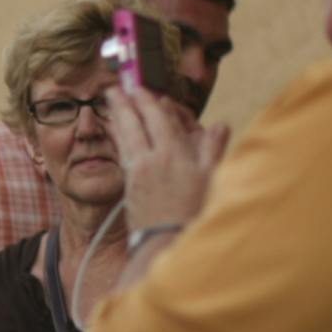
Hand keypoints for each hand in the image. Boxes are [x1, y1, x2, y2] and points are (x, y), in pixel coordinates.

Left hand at [107, 82, 230, 231]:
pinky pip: (122, 154)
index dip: (148, 101)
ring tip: (112, 105)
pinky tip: (116, 135)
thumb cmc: (193, 212)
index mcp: (172, 154)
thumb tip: (220, 124)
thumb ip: (213, 149)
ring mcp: (136, 173)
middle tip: (114, 89)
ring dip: (118, 119)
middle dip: (125, 104)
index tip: (140, 88)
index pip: (157, 119)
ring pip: (124, 138)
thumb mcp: (210, 179)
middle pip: (134, 124)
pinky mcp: (129, 186)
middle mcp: (150, 160)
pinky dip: (118, 139)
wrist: (166, 242)